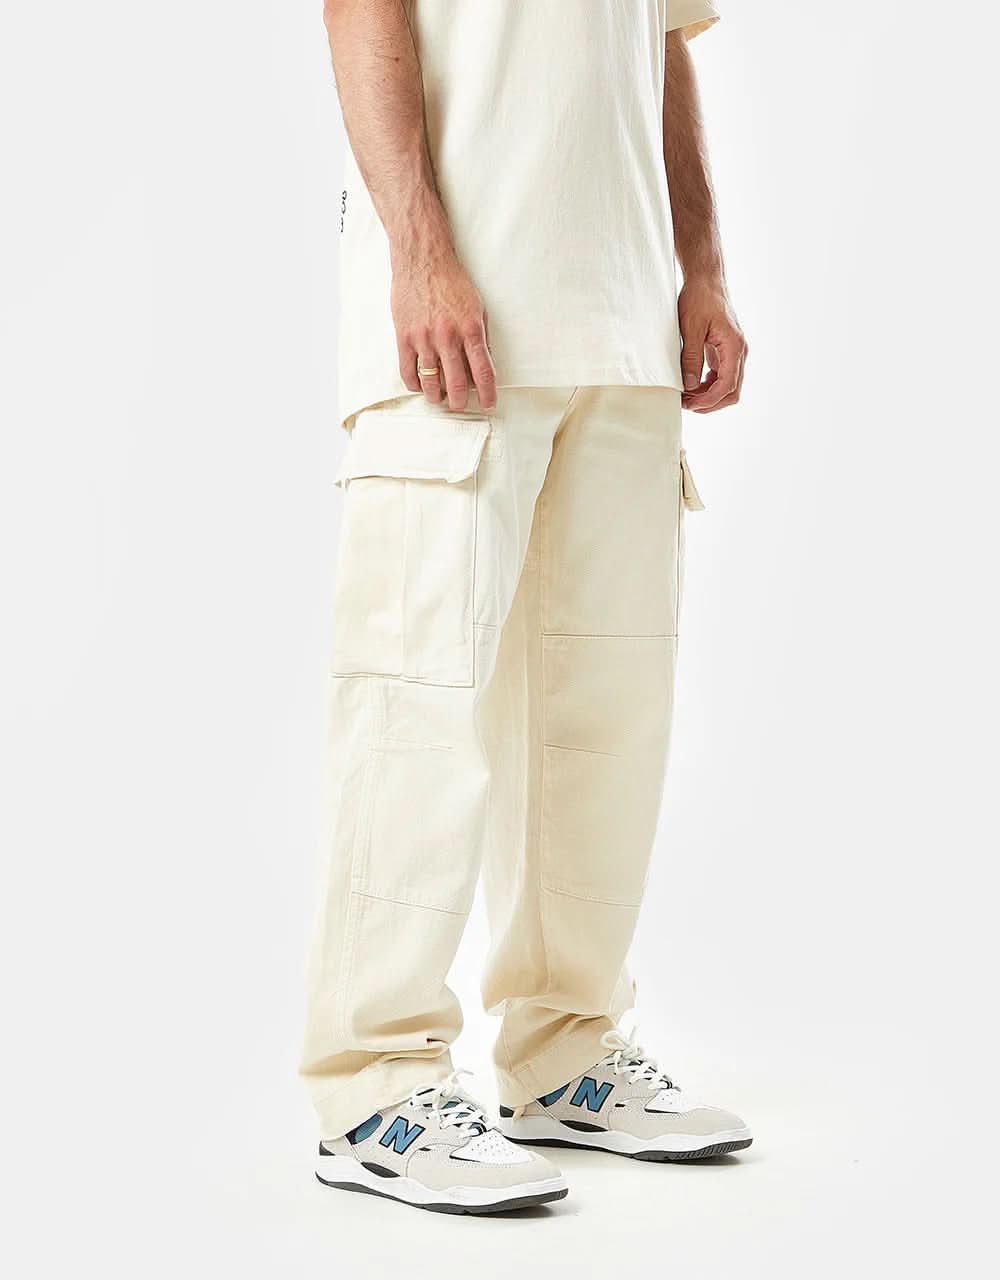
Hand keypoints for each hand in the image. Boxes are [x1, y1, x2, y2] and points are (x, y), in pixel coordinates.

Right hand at [392, 247, 496, 411]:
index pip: (483, 372)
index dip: (487, 394)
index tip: (488, 404)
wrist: (423, 261)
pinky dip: (416, 385)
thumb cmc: (451, 282)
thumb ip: (482, 336)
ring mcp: (424, 339)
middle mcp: (448, 337)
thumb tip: (485, 363)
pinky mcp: (404, 338)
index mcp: (470, 330)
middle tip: (459, 404)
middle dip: (459, 401)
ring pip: (431, 383)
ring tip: (439, 398)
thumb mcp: (478, 306)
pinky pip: (408, 372)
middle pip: (456, 384)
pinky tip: (421, 385)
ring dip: (436, 397)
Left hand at [678, 277, 747, 412]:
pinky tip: (692, 385)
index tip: (690, 404)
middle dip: (710, 403)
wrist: (706, 280)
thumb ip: (691, 357)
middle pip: (732, 391)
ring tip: (686, 395)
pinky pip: (722, 376)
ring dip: (708, 395)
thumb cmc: (699, 298)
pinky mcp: (726, 351)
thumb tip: (690, 385)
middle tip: (687, 404)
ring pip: (728, 386)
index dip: (709, 400)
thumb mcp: (690, 327)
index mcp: (734, 345)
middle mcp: (739, 351)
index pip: (727, 384)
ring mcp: (734, 352)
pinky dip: (709, 386)